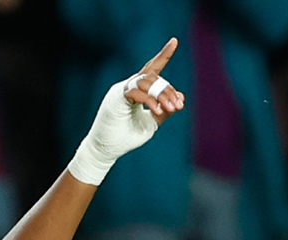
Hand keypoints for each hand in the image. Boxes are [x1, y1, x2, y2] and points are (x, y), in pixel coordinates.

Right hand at [67, 38, 184, 184]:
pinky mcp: (116, 98)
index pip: (151, 69)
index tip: (175, 41)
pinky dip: (151, 100)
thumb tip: (181, 97)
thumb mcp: (151, 123)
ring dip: (163, 95)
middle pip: (153, 76)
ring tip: (172, 109)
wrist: (106, 151)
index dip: (163, 55)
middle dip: (168, 90)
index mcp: (135, 90)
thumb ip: (165, 111)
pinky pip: (137, 91)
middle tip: (178, 106)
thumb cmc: (125, 138)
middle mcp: (128, 86)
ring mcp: (121, 90)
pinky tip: (159, 111)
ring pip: (147, 82)